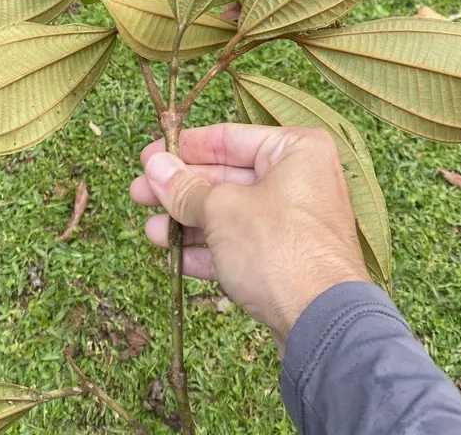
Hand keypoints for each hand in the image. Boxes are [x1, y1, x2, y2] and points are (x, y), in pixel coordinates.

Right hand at [130, 123, 368, 352]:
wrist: (322, 323)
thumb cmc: (277, 247)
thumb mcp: (222, 210)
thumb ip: (185, 188)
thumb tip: (155, 166)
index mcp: (296, 149)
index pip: (229, 138)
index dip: (184, 148)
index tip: (147, 157)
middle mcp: (300, 179)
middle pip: (228, 176)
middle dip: (181, 189)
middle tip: (138, 194)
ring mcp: (296, 221)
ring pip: (231, 214)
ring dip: (188, 222)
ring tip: (150, 230)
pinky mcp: (288, 259)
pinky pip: (241, 244)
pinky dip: (209, 249)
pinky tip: (174, 256)